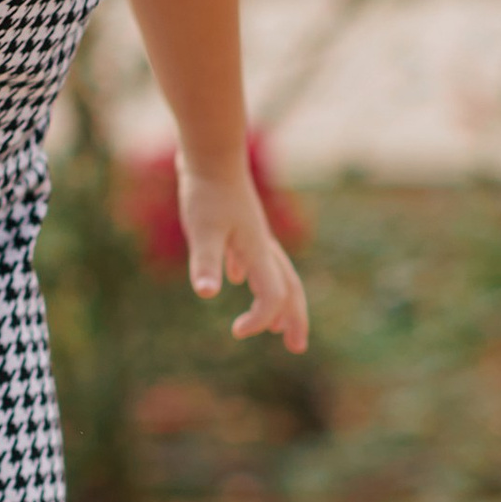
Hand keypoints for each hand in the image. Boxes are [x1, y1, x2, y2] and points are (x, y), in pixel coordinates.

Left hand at [179, 161, 308, 351]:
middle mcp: (262, 247)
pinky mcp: (240, 226)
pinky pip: (256, 258)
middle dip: (295, 320)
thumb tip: (207, 293)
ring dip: (281, 302)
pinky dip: (254, 276)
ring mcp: (254, 236)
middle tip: (297, 348)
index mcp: (257, 253)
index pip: (273, 297)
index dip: (259, 320)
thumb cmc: (207, 192)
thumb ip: (206, 262)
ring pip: (277, 275)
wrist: (211, 153)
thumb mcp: (202, 230)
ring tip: (278, 324)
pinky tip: (238, 276)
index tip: (235, 331)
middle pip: (290, 289)